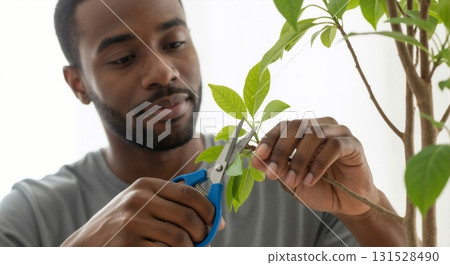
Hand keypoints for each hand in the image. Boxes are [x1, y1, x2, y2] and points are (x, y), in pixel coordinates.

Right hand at [61, 177, 223, 245]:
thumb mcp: (139, 203)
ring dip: (191, 249)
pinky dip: (176, 256)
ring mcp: (132, 223)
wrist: (85, 245)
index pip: (188, 193)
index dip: (208, 208)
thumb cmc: (120, 224)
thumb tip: (211, 215)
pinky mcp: (129, 245)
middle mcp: (139, 200)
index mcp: (145, 185)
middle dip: (203, 232)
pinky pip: (167, 254)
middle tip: (203, 240)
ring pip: (180, 239)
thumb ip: (169, 202)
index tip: (215, 221)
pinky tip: (171, 254)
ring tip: (188, 250)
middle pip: (188, 217)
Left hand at [251, 117, 377, 215]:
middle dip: (281, 151)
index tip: (259, 155)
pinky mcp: (353, 144)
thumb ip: (275, 168)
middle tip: (272, 172)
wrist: (347, 203)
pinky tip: (311, 180)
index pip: (284, 127)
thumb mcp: (291, 180)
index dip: (270, 139)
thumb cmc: (319, 187)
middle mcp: (321, 126)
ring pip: (313, 135)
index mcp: (305, 130)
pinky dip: (318, 164)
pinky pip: (334, 147)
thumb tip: (255, 159)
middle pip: (296, 127)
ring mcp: (338, 132)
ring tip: (293, 181)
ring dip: (299, 160)